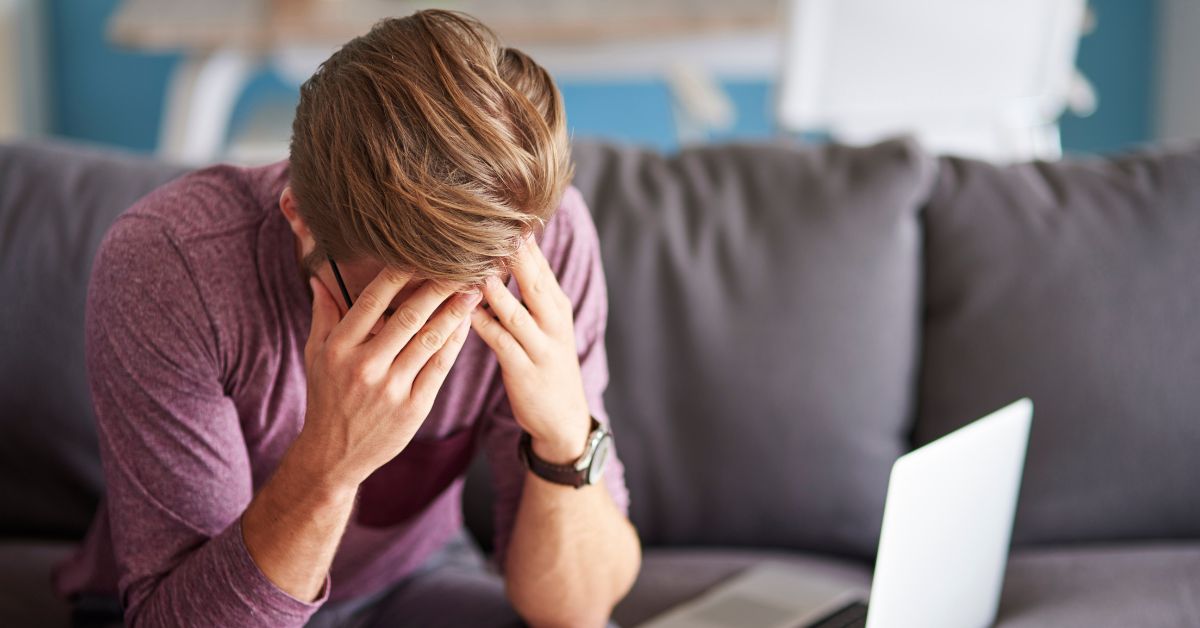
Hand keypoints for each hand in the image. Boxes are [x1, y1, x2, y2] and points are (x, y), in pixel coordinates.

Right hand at [297, 268, 479, 488]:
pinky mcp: (413, 407)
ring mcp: (391, 388)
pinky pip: (440, 367)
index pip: (371, 301)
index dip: (398, 275)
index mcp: (339, 348)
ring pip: (429, 341)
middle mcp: (364, 366)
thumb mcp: (316, 355)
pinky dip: (455, 343)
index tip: (420, 253)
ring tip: (473, 291)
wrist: (335, 455)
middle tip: (460, 265)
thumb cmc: (327, 398)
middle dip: (437, 289)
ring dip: (454, 313)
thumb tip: (319, 277)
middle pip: (408, 317)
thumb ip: (323, 315)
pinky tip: (466, 324)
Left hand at [470, 237, 591, 464]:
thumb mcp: (546, 324)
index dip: (520, 237)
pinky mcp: (524, 369)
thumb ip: (528, 291)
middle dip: (512, 251)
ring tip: (469, 261)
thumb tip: (506, 252)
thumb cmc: (546, 364)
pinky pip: (500, 340)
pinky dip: (481, 322)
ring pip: (514, 308)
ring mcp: (541, 345)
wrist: (563, 419)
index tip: (498, 207)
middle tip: (488, 221)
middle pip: (532, 278)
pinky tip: (463, 308)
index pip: (539, 263)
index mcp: (556, 304)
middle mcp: (553, 320)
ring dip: (491, 285)